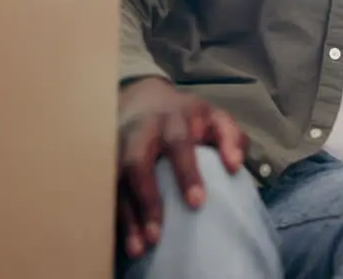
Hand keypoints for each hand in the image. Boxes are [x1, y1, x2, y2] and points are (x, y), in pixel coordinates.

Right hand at [116, 77, 247, 258]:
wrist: (144, 97)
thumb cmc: (188, 116)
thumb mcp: (215, 117)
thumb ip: (231, 137)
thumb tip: (235, 165)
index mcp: (173, 119)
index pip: (179, 144)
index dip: (186, 173)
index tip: (197, 202)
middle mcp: (142, 132)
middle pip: (137, 163)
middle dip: (147, 198)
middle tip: (157, 233)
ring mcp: (120, 147)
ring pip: (117, 181)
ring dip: (127, 215)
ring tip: (138, 246)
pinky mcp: (107, 163)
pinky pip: (107, 191)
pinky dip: (116, 216)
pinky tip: (126, 240)